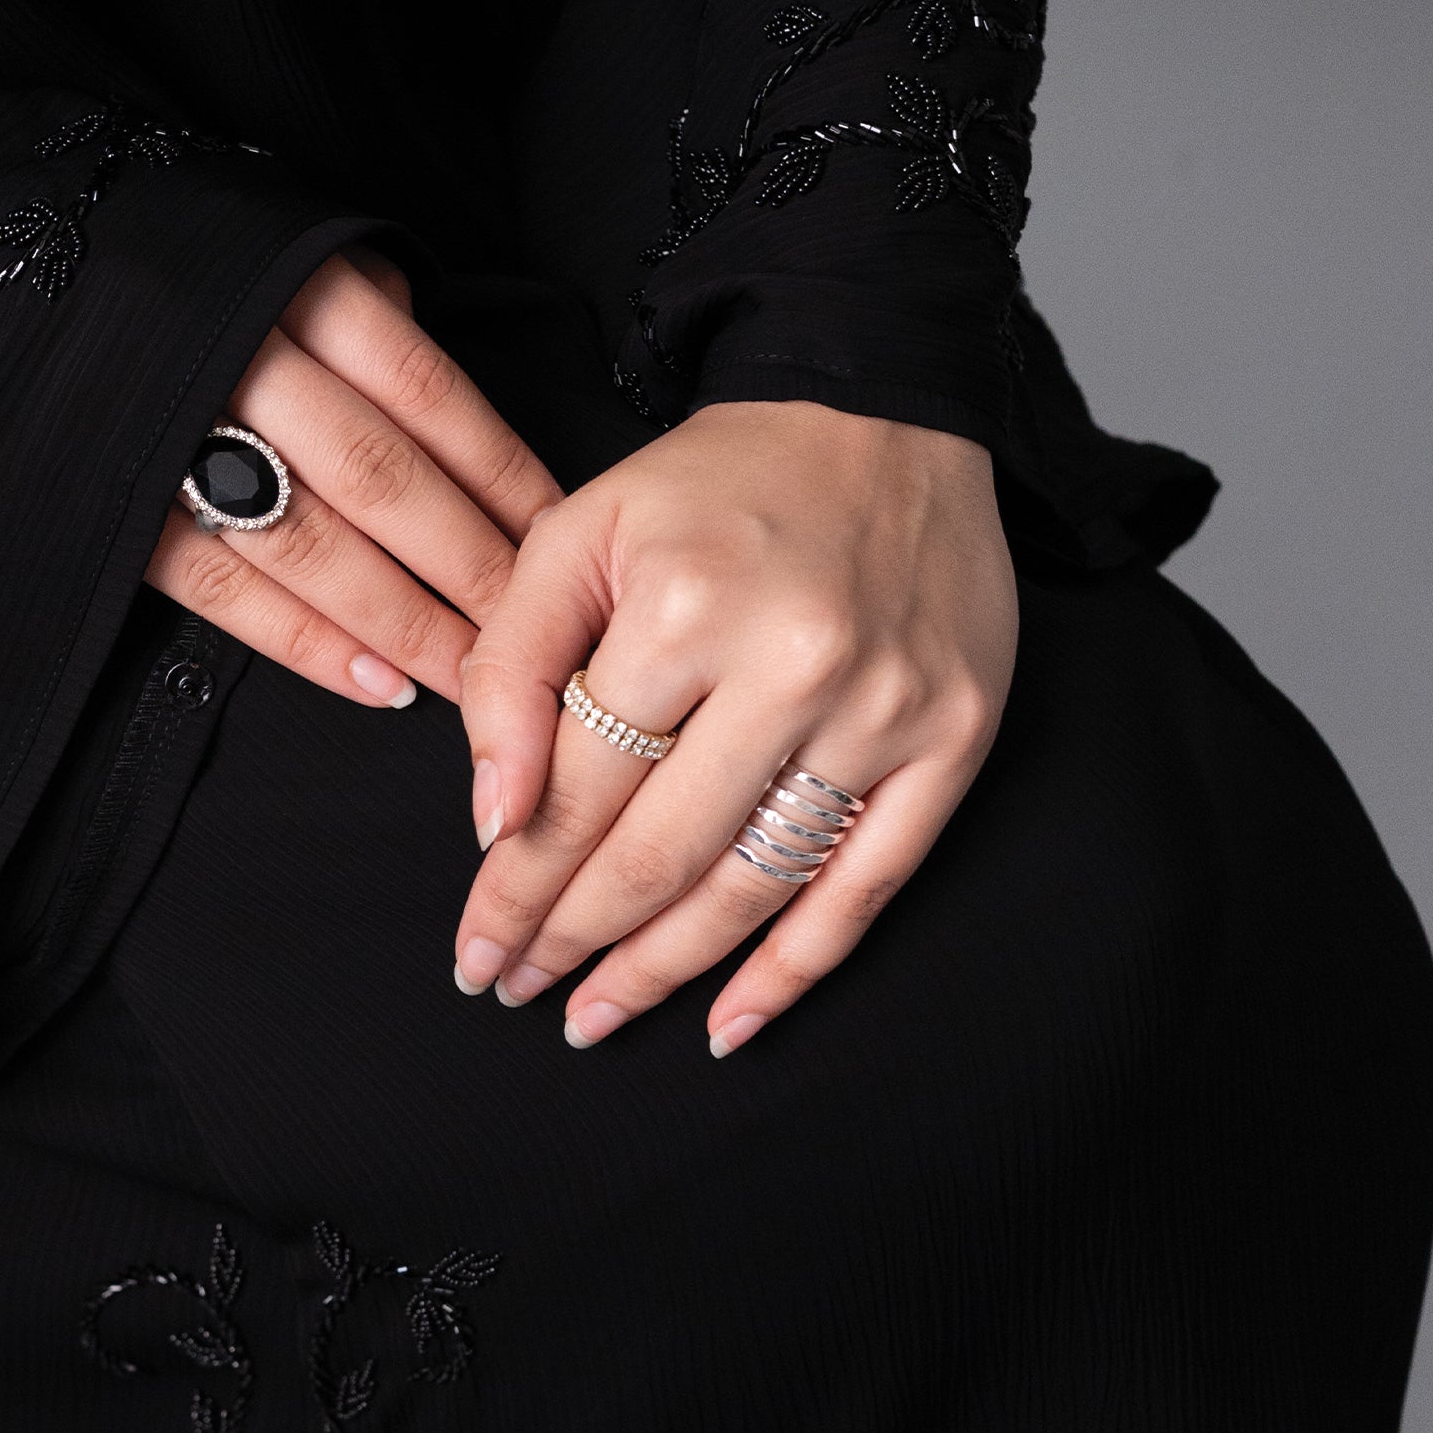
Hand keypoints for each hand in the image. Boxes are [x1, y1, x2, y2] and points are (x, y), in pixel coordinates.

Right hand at [147, 253, 559, 704]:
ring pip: (310, 543)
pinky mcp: (122, 502)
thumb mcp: (297, 253)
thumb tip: (456, 418)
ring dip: (400, 621)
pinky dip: (305, 643)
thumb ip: (373, 318)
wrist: (45, 276)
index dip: (500, 476)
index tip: (558, 541)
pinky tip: (377, 684)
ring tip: (467, 676)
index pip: (427, 395)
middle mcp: (242, 357)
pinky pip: (224, 585)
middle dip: (465, 568)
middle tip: (528, 634)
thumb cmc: (200, 272)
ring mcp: (176, 432)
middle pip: (380, 479)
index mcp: (299, 288)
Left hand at [452, 400, 1015, 1051]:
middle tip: (516, 990)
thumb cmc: (717, 484)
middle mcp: (793, 662)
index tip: (476, 945)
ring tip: (598, 1014)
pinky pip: (866, 887)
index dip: (516, 884)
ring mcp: (885, 709)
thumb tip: (495, 825)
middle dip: (572, 939)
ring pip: (753, 885)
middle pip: (658, 852)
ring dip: (665, 971)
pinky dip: (794, 969)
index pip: (577, 787)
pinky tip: (728, 1022)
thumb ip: (511, 670)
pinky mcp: (955, 738)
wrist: (885, 410)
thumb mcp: (580, 534)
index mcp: (685, 603)